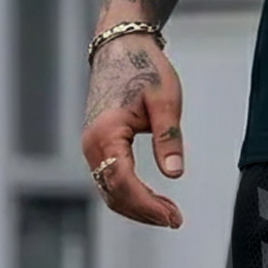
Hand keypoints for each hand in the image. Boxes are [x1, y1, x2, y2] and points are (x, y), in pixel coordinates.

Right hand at [80, 35, 184, 228]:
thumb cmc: (144, 69)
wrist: (121, 47)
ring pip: (110, 192)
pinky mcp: (98, 147)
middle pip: (115, 193)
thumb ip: (168, 137)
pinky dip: (131, 196)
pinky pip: (110, 181)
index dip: (148, 205)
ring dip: (138, 208)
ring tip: (169, 214)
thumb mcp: (165, 101)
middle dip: (145, 212)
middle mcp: (92, 144)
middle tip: (176, 220)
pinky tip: (154, 200)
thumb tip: (174, 173)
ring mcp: (91, 147)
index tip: (173, 217)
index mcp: (106, 133)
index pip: (124, 183)